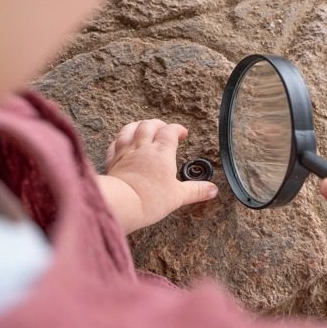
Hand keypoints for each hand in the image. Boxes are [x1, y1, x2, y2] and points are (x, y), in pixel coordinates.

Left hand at [98, 119, 217, 232]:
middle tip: (163, 128)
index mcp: (161, 153)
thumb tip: (213, 190)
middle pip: (149, 126)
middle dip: (157, 124)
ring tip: (142, 126)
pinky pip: (114, 144)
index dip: (177, 129)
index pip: (170, 132)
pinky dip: (119, 140)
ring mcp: (125, 153)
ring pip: (129, 130)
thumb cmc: (151, 199)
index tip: (182, 133)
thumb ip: (196, 191)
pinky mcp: (113, 162)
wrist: (123, 204)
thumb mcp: (179, 196)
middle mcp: (143, 148)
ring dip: (137, 125)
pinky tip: (121, 141)